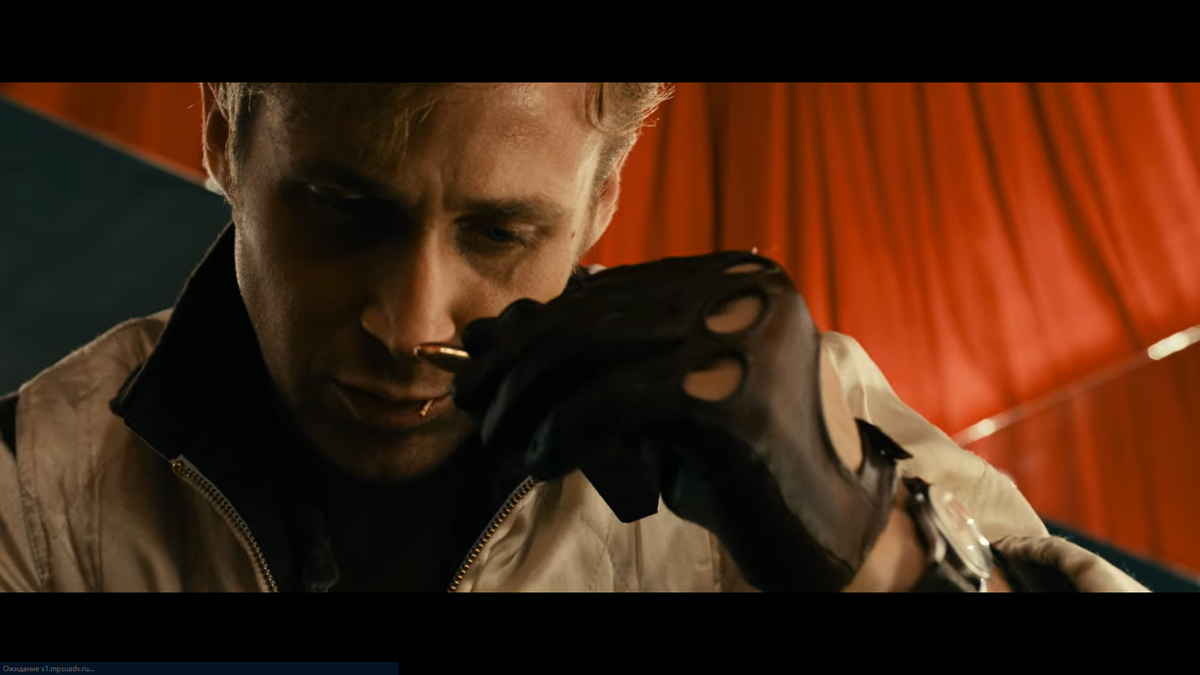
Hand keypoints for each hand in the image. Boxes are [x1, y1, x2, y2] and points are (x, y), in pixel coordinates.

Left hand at [452, 251, 910, 591]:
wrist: (824, 532)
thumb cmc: (738, 464)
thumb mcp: (666, 396)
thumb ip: (601, 362)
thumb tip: (488, 337)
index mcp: (736, 274)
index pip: (612, 292)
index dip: (537, 328)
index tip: (485, 365)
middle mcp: (745, 289)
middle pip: (597, 313)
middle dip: (519, 359)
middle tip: (472, 399)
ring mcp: (743, 335)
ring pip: (595, 348)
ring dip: (528, 395)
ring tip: (497, 435)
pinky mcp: (733, 393)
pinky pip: (614, 401)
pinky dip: (561, 429)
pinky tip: (538, 459)